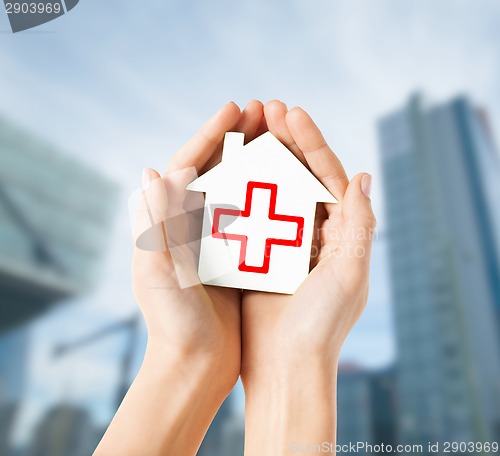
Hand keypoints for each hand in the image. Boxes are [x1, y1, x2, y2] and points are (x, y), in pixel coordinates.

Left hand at [95, 101, 265, 455]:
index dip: (210, 134)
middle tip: (265, 111)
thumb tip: (153, 170)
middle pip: (216, 169)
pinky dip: (270, 195)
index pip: (188, 165)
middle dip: (238, 138)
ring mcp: (215, 238)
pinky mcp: (236, 255)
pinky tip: (292, 182)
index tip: (236, 107)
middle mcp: (190, 224)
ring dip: (257, 160)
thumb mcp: (158, 274)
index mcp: (168, 222)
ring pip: (238, 187)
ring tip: (281, 136)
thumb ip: (154, 225)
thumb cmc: (173, 323)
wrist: (194, 364)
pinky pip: (255, 215)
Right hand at [240, 101, 375, 453]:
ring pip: (272, 190)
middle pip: (300, 176)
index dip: (311, 142)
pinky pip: (249, 215)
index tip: (291, 112)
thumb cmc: (320, 326)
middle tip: (265, 108)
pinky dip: (240, 191)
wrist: (285, 368)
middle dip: (285, 141)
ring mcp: (284, 243)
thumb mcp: (349, 274)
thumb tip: (363, 175)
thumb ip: (359, 224)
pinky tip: (226, 169)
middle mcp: (315, 235)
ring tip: (246, 129)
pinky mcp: (258, 256)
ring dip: (260, 158)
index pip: (328, 176)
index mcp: (341, 234)